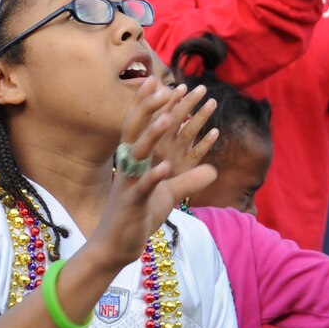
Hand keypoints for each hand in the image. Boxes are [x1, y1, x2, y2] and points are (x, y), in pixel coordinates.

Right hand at [89, 77, 217, 267]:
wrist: (115, 247)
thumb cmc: (137, 217)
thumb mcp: (169, 196)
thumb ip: (189, 180)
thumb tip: (213, 170)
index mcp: (133, 163)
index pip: (137, 127)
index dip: (145, 104)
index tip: (156, 80)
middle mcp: (126, 169)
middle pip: (134, 132)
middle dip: (146, 109)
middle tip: (159, 86)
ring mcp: (127, 185)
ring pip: (137, 156)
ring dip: (151, 136)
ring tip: (166, 118)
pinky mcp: (132, 205)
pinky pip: (142, 188)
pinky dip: (153, 177)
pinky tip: (164, 167)